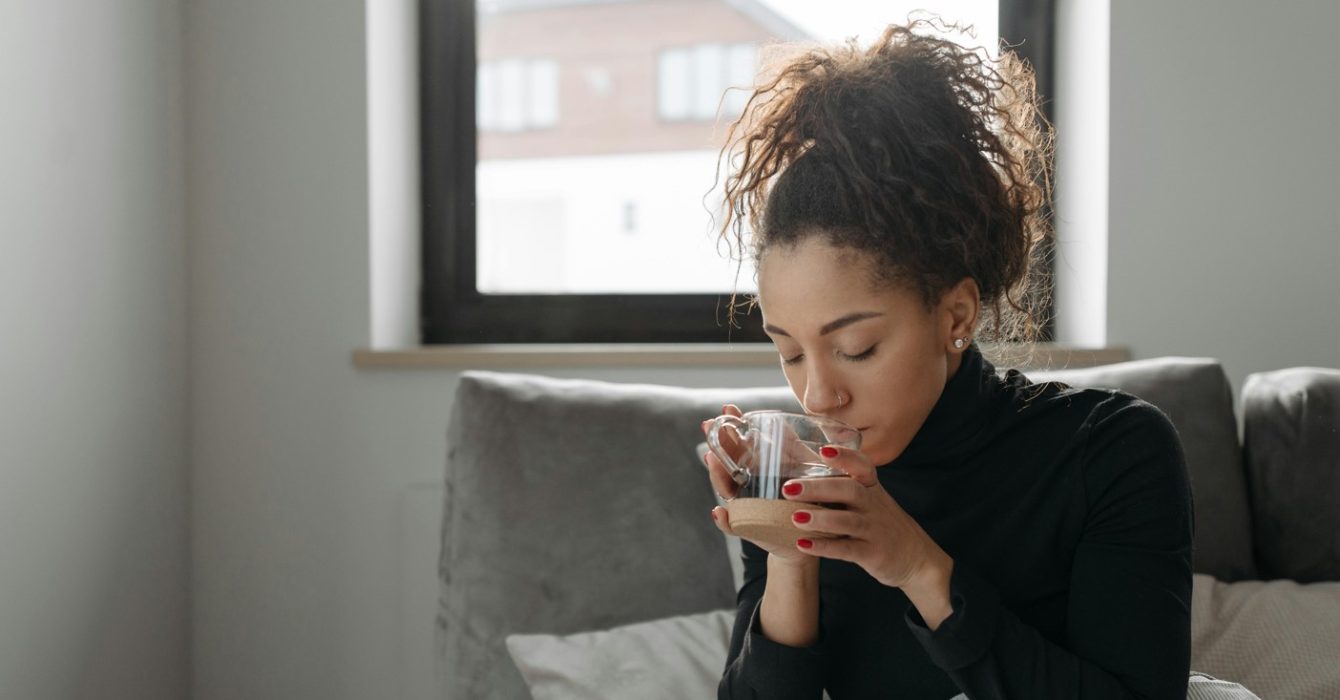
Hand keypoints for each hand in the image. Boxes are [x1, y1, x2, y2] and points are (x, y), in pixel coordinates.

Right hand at [701, 404, 809, 561]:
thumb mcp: (800, 467)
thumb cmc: (805, 497)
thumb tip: (779, 420)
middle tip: (710, 425)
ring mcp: (744, 505)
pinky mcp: (748, 528)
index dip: (731, 426)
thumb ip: (789, 446)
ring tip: (712, 458)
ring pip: (725, 488)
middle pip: (726, 461)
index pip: (739, 444)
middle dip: (717, 443)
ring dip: (716, 473)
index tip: (728, 408)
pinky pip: (731, 525)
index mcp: (755, 468)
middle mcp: (745, 484)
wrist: (812, 535)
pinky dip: (722, 520)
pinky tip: (718, 512)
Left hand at [783, 446, 952, 591]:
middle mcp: (874, 506)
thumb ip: (844, 488)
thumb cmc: (882, 524)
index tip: (823, 450)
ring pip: (848, 521)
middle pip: (849, 490)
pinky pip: (847, 549)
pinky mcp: (873, 553)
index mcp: (872, 489)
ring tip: (794, 517)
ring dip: (820, 518)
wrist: (916, 558)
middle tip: (789, 488)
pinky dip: (824, 547)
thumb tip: (802, 476)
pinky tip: (802, 544)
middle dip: (818, 488)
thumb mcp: (871, 501)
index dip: (845, 456)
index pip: (862, 466)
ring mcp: (874, 530)